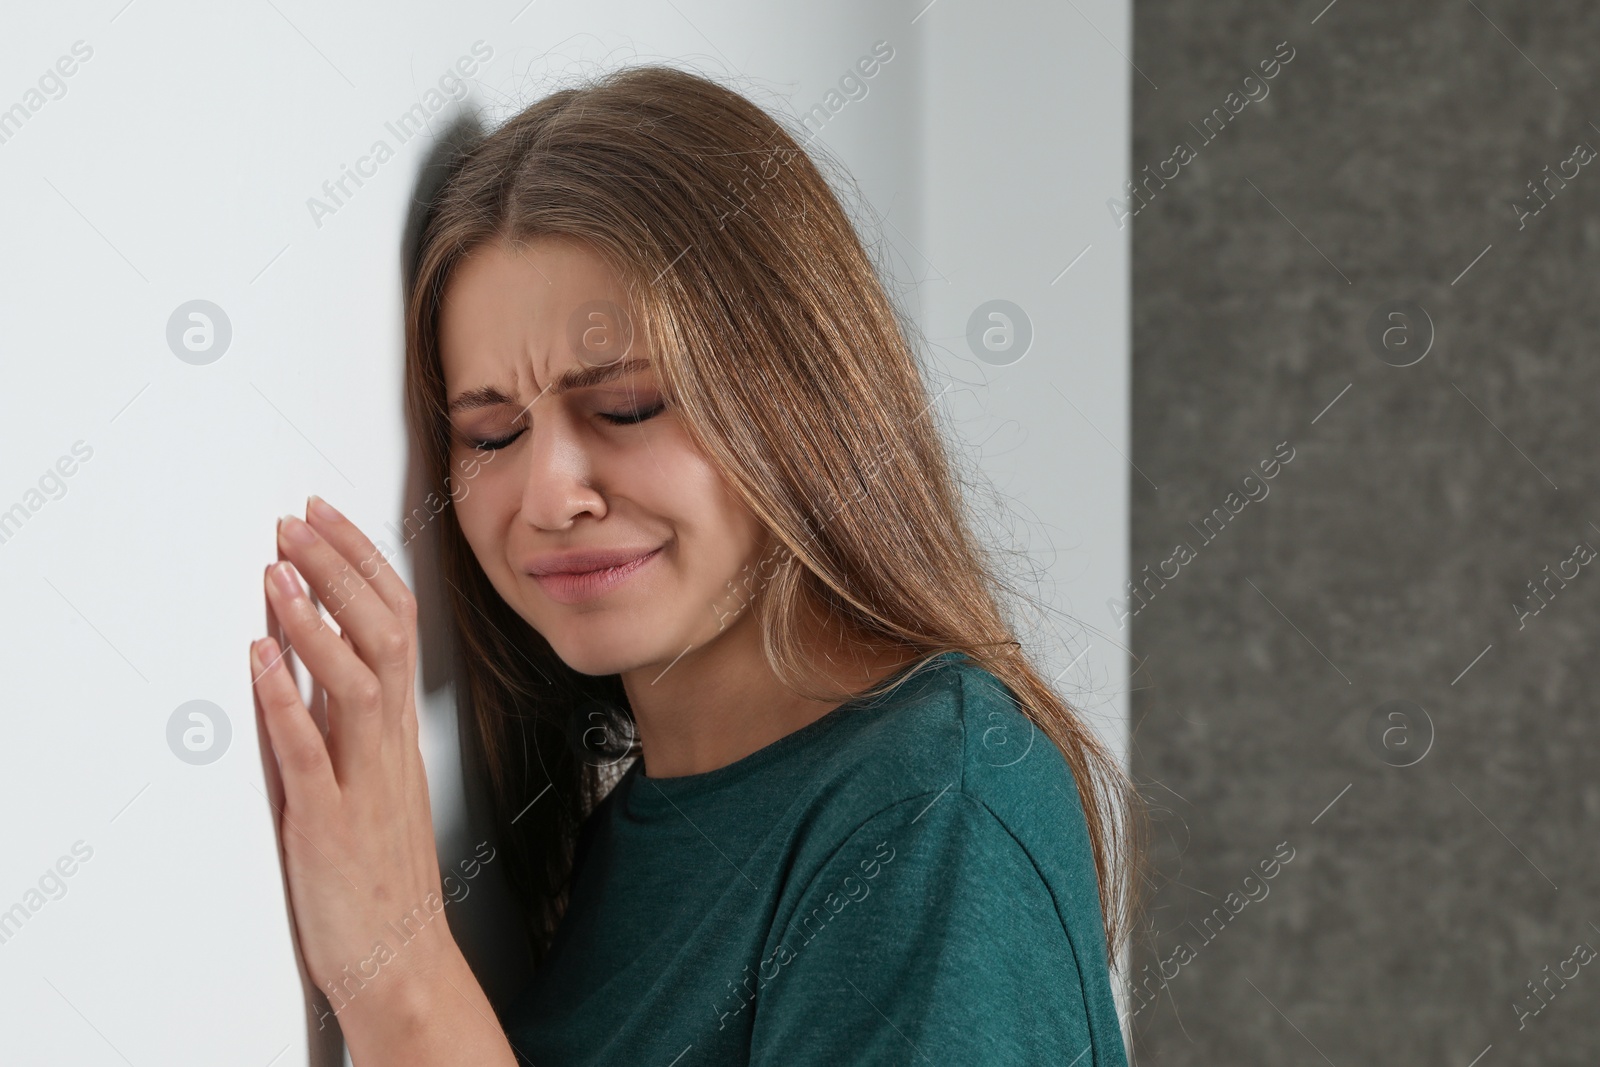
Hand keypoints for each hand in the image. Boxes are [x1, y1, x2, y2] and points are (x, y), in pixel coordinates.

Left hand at [249, 496, 513, 1061]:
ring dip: (316, 621)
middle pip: (384, 634)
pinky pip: (311, 753)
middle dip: (338, 569)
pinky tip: (261, 659)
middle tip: (296, 522)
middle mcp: (390, 745)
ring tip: (278, 573)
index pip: (398, 624)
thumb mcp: (377, 782)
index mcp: (400, 732)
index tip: (326, 519)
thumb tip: (314, 660)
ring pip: (356, 681)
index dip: (363, 564)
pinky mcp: (330, 824)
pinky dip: (286, 700)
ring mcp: (364, 782)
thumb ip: (354, 723)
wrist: (404, 960)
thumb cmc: (386, 877)